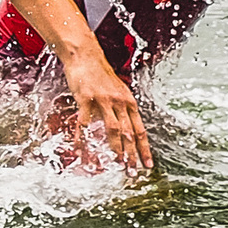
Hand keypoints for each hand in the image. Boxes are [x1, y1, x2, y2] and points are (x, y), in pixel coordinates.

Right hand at [60, 50, 150, 174]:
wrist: (85, 55)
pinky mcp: (86, 99)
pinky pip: (85, 123)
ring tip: (115, 164)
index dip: (144, 149)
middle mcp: (119, 102)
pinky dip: (83, 139)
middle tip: (131, 171)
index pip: (140, 130)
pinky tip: (80, 149)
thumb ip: (120, 109)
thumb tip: (123, 129)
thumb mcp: (117, 91)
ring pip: (112, 130)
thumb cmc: (99, 74)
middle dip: (131, 155)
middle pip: (129, 133)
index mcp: (129, 102)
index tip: (147, 164)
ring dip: (115, 149)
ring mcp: (103, 101)